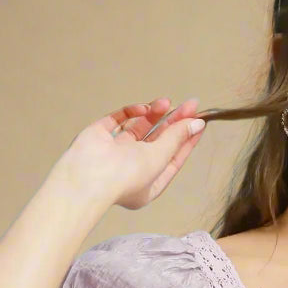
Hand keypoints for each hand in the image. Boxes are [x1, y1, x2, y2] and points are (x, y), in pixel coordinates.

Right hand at [56, 96, 206, 209]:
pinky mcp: (100, 136)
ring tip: (167, 103)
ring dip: (154, 115)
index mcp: (148, 184)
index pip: (172, 159)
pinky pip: (119, 120)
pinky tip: (144, 108)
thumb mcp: (160, 157)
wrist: (87, 177)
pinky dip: (132, 112)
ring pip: (139, 128)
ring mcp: (114, 152)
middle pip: (158, 142)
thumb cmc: (126, 177)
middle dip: (174, 123)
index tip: (199, 121)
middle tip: (190, 104)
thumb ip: (177, 138)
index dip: (186, 140)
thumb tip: (197, 123)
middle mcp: (131, 169)